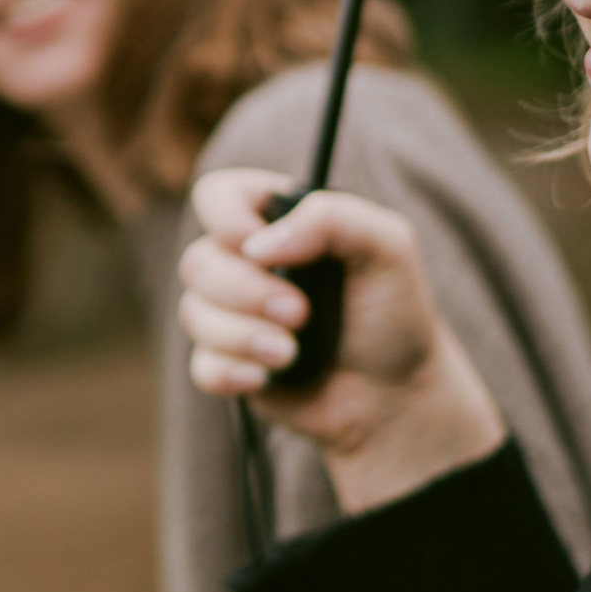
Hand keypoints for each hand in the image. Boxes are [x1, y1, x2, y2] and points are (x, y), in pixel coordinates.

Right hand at [180, 168, 506, 513]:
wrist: (397, 396)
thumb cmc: (395, 315)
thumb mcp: (389, 248)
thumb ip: (331, 218)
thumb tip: (257, 247)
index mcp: (278, 221)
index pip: (216, 195)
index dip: (226, 219)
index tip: (264, 251)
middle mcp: (246, 263)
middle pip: (197, 261)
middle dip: (246, 292)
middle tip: (301, 313)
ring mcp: (233, 315)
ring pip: (193, 314)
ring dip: (244, 336)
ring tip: (291, 353)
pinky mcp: (229, 364)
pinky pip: (201, 365)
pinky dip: (232, 372)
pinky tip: (268, 377)